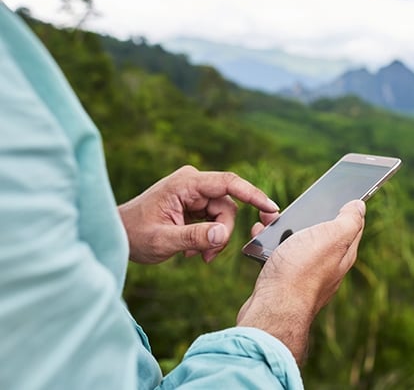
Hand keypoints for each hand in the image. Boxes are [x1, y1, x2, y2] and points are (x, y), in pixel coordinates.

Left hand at [118, 165, 279, 263]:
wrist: (117, 235)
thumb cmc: (134, 235)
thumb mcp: (164, 241)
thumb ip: (194, 237)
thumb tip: (222, 235)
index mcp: (185, 183)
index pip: (228, 183)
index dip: (252, 194)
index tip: (271, 208)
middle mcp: (192, 183)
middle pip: (228, 206)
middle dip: (222, 233)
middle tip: (207, 256)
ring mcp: (194, 193)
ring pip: (223, 215)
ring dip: (215, 238)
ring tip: (196, 255)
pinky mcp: (194, 203)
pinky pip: (214, 219)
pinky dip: (208, 236)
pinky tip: (192, 249)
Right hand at [237, 200, 365, 363]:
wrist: (272, 309)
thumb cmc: (302, 271)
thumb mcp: (332, 236)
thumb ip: (349, 220)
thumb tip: (359, 206)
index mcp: (342, 253)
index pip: (351, 225)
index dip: (346, 206)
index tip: (340, 192)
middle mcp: (327, 265)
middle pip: (321, 232)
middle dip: (308, 215)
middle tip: (297, 204)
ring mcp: (305, 274)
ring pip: (296, 242)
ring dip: (284, 228)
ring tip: (270, 219)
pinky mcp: (283, 281)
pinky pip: (278, 255)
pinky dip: (268, 243)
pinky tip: (259, 238)